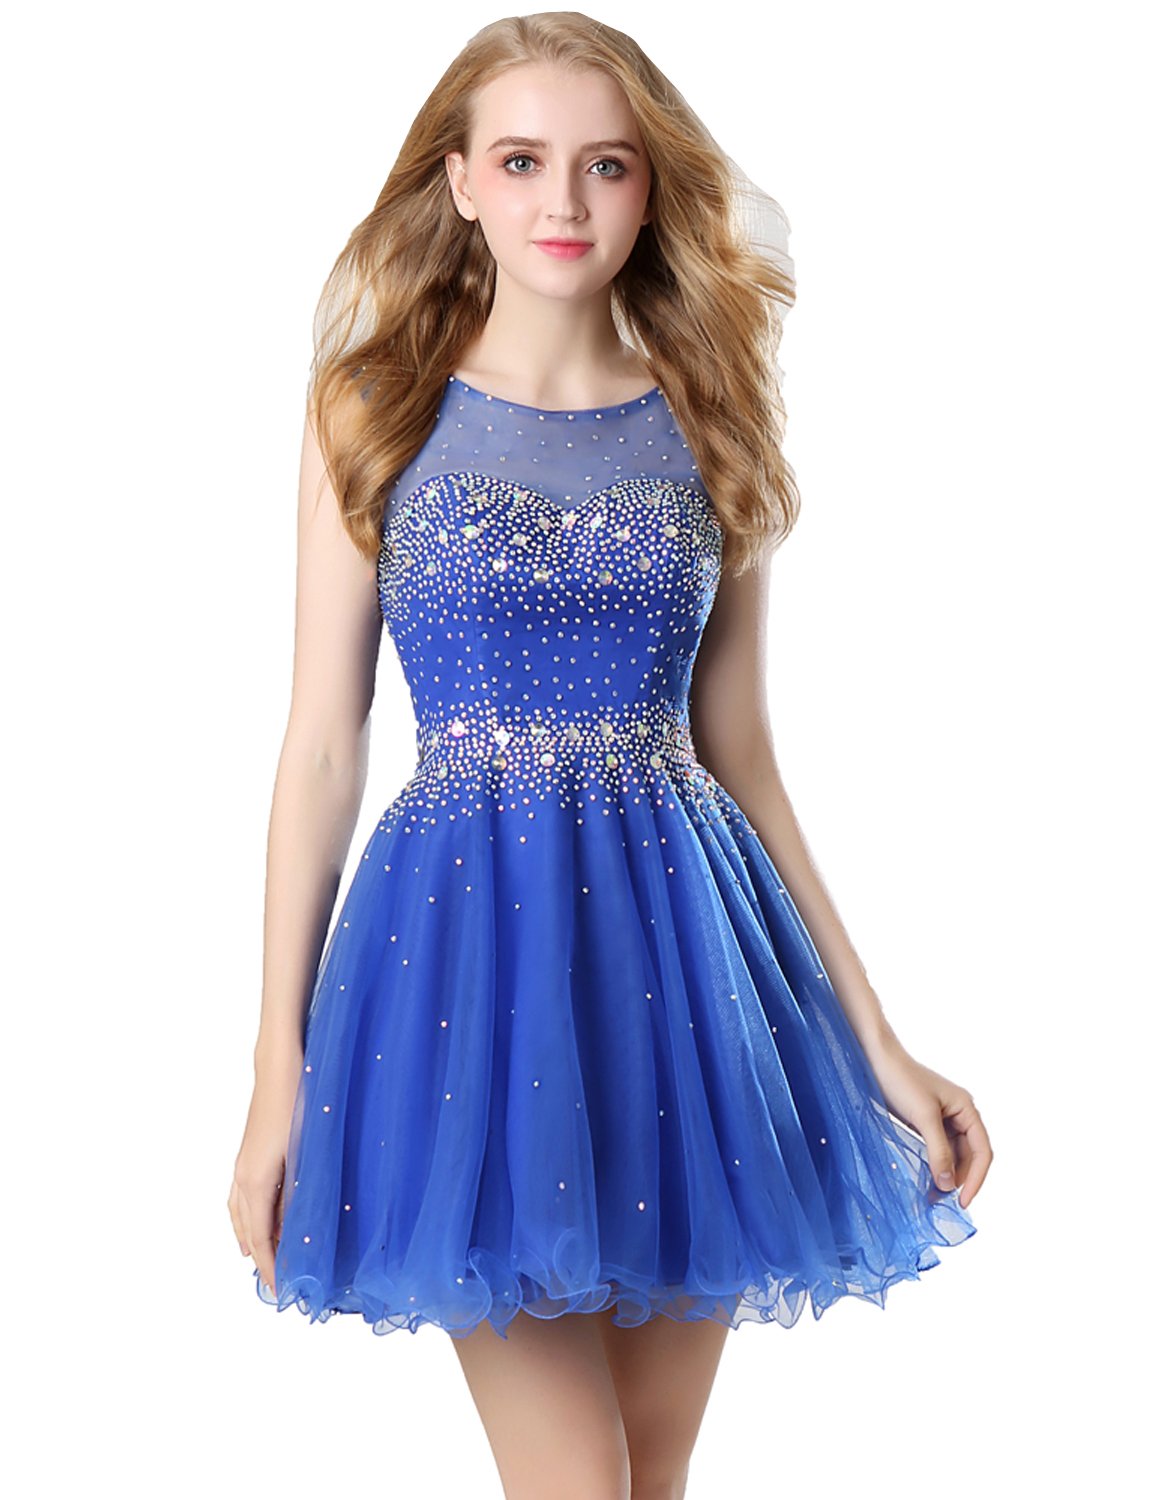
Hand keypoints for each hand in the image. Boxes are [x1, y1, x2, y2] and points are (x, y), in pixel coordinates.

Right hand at [227, 1057, 301, 1298]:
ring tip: (264, 1259)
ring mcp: (241, 1165)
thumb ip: (300, 1194)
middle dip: (262, 1259)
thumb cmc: (300, 1105)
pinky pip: (240, 1199)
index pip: (262, 1240)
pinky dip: (247, 1218)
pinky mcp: (247, 1154)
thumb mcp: (307, 1154)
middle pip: (248, 1232)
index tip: (282, 1292)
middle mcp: (243, 1178)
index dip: (271, 1268)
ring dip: (252, 1239)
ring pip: (240, 1216)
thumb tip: (298, 1230)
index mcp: (256, 1183)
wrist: (280, 1066)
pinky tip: (257, 1218)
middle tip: (278, 1283)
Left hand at [863, 1035, 992, 1210]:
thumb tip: (948, 1184)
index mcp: (966, 1108)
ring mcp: (942, 1118)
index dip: (976, 1178)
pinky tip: (925, 1178)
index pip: (982, 1151)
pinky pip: (936, 1149)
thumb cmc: (901, 1080)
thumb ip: (938, 1151)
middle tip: (943, 1202)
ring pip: (952, 1154)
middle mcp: (959, 1114)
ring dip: (945, 1174)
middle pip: (968, 1155)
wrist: (874, 1058)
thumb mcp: (923, 1117)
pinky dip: (933, 1164)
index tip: (963, 1201)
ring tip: (932, 1195)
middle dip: (958, 1179)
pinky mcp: (924, 1121)